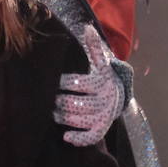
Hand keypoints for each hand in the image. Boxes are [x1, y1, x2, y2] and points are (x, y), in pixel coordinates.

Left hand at [53, 25, 124, 146]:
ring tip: (52, 111)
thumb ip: (94, 48)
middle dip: (58, 101)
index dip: (62, 83)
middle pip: (74, 103)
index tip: (54, 81)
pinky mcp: (102, 129)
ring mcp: (103, 116)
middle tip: (48, 98)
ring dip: (61, 116)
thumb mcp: (101, 63)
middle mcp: (104, 100)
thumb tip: (87, 28)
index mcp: (102, 83)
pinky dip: (78, 139)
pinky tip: (65, 136)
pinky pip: (91, 137)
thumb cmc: (103, 78)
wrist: (119, 97)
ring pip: (78, 119)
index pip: (77, 83)